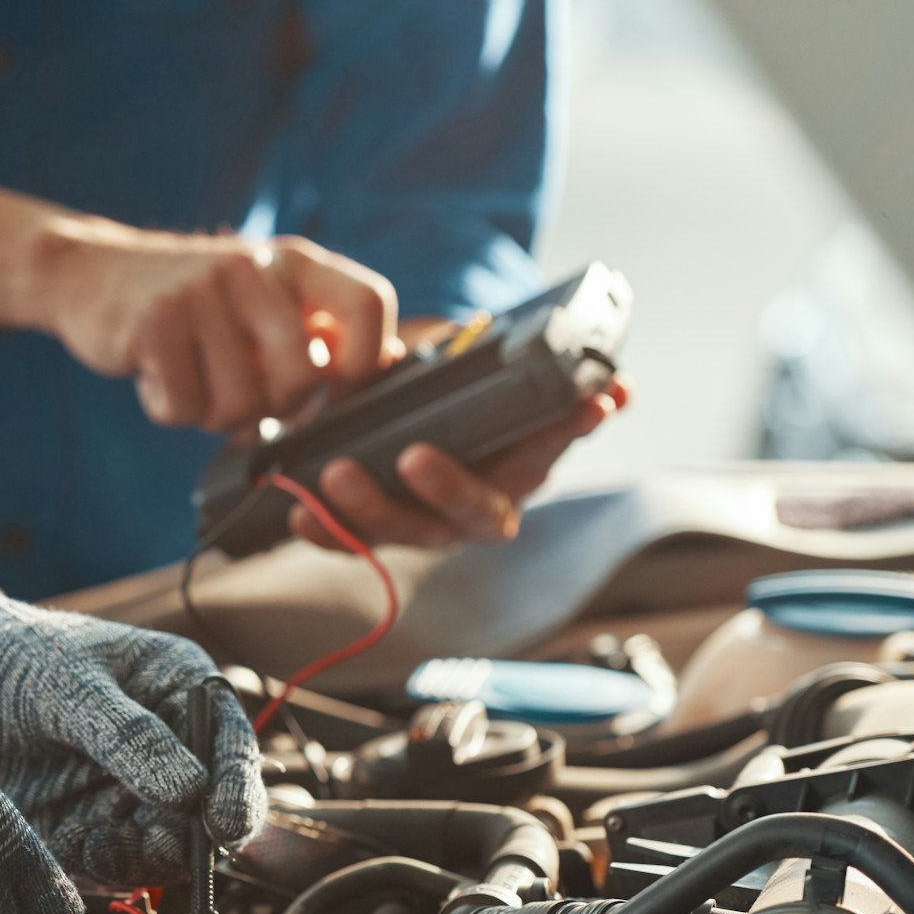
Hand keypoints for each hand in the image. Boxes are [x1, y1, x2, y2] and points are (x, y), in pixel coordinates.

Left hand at [0, 588, 267, 887]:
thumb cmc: (14, 659)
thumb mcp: (71, 686)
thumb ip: (130, 737)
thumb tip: (192, 793)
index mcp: (182, 695)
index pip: (231, 748)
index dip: (238, 789)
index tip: (226, 825)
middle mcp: (170, 752)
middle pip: (210, 812)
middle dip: (192, 839)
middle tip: (160, 847)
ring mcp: (132, 797)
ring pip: (168, 849)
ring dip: (145, 858)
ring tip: (99, 843)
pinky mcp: (94, 834)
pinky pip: (118, 867)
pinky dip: (105, 867)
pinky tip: (75, 847)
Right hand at [27, 219, 397, 431]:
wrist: (92, 274)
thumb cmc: (193, 305)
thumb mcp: (261, 301)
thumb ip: (316, 330)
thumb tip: (392, 363)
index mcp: (295, 262)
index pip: (369, 304)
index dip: (366, 363)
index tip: (333, 394)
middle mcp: (254, 267)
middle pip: (303, 375)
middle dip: (275, 408)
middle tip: (243, 398)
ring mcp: (202, 290)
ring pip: (241, 402)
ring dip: (216, 415)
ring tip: (195, 382)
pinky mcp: (153, 320)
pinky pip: (185, 407)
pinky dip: (172, 411)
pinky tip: (159, 378)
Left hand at [291, 374, 630, 550]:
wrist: (398, 414)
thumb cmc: (451, 395)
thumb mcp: (478, 374)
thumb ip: (532, 375)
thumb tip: (615, 388)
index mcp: (515, 469)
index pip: (547, 451)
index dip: (567, 430)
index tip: (590, 403)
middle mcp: (474, 508)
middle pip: (470, 512)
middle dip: (446, 487)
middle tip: (415, 457)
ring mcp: (423, 524)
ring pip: (404, 530)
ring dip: (369, 507)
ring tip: (336, 475)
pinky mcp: (371, 532)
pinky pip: (347, 539)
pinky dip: (323, 529)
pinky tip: (298, 514)